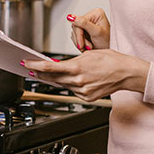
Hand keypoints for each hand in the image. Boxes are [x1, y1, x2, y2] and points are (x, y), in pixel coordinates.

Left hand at [22, 50, 149, 100]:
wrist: (126, 73)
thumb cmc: (111, 60)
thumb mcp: (89, 54)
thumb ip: (72, 61)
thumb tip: (59, 66)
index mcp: (77, 68)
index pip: (50, 68)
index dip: (36, 66)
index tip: (27, 64)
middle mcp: (78, 81)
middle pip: (54, 78)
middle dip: (43, 73)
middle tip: (33, 68)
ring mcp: (83, 91)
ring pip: (63, 85)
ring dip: (57, 79)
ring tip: (52, 73)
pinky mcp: (87, 98)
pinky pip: (73, 91)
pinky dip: (71, 85)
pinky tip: (73, 80)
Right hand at [68, 8, 110, 51]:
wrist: (109, 50)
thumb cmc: (108, 41)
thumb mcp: (96, 32)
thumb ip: (84, 24)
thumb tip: (71, 17)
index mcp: (95, 14)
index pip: (79, 22)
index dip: (79, 34)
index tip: (81, 44)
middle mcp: (91, 17)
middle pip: (76, 27)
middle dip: (80, 39)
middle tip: (86, 47)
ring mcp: (87, 24)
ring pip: (75, 33)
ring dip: (80, 42)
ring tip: (89, 47)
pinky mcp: (84, 31)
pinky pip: (76, 37)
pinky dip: (80, 43)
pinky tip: (86, 46)